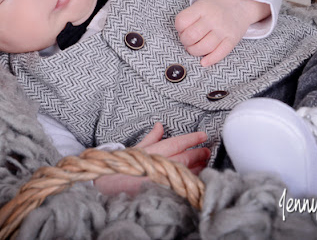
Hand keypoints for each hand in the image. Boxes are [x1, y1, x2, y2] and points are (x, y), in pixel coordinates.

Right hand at [93, 123, 209, 195]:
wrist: (109, 187)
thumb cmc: (122, 166)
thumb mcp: (136, 149)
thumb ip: (151, 138)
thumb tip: (160, 126)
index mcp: (152, 151)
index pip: (177, 143)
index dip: (192, 138)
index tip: (203, 135)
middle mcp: (157, 163)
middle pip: (184, 157)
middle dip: (198, 153)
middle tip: (207, 151)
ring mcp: (161, 178)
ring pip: (185, 171)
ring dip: (197, 167)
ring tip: (204, 162)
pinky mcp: (162, 191)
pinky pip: (180, 184)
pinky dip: (189, 179)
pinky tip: (195, 177)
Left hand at [175, 0, 269, 66]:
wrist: (241, 3)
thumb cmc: (216, 6)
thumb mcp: (201, 4)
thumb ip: (190, 17)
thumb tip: (182, 36)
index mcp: (202, 8)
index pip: (181, 22)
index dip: (178, 29)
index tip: (182, 30)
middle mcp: (213, 19)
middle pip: (191, 36)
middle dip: (185, 42)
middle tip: (188, 40)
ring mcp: (223, 30)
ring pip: (203, 47)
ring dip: (194, 51)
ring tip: (195, 48)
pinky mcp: (232, 40)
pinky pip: (220, 53)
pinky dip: (210, 60)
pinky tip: (204, 61)